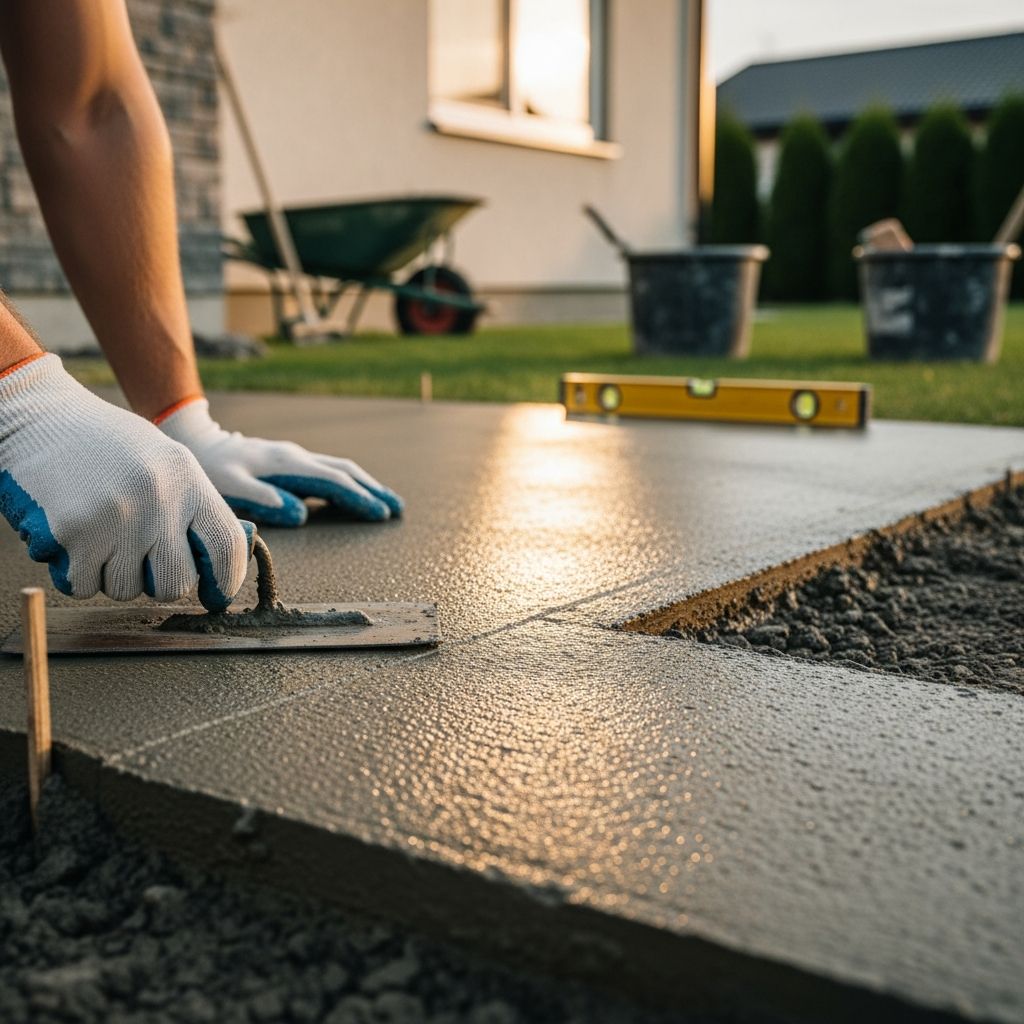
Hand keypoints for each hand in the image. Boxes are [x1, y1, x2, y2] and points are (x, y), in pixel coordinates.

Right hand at [0, 355, 250, 610]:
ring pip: (126, 590)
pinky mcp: (73, 534)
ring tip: (100, 535)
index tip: (215, 595)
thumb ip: (193, 507)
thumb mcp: (165, 461)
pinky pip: (84, 586)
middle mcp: (158, 500)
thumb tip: (222, 563)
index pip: (227, 546)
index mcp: (188, 479)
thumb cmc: (106, 446)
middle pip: (176, 584)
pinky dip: (76, 575)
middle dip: (158, 583)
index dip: (226, 580)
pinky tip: (72, 541)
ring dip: (112, 575)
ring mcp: (116, 519)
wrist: (38, 418)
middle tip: (140, 561)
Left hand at [157, 398, 403, 527]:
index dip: (359, 499)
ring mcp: (295, 458)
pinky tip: (354, 495)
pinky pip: (328, 472)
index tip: (380, 515)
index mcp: (288, 464)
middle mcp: (297, 457)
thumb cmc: (210, 470)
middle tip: (397, 509)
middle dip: (373, 490)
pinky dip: (348, 484)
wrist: (196, 443)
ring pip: (340, 469)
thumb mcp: (229, 487)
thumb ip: (264, 499)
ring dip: (366, 485)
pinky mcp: (290, 462)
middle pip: (346, 471)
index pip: (334, 483)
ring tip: (387, 502)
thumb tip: (302, 514)